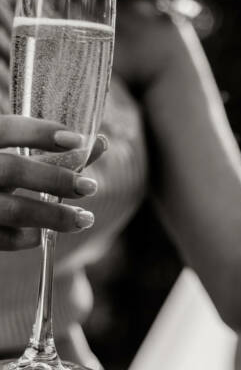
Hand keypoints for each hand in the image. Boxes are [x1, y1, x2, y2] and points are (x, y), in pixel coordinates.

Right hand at [0, 116, 107, 248]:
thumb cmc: (1, 179)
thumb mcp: (17, 162)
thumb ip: (55, 154)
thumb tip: (101, 144)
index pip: (4, 130)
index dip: (38, 132)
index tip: (76, 140)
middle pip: (10, 170)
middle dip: (55, 178)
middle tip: (90, 187)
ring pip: (12, 210)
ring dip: (55, 215)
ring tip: (85, 219)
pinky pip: (2, 238)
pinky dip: (27, 238)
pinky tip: (44, 235)